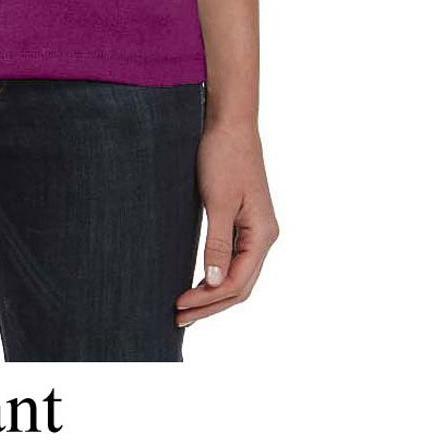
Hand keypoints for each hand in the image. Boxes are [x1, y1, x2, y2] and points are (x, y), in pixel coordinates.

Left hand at [175, 119, 278, 325]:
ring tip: (186, 308)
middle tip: (179, 319)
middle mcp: (264, 236)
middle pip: (240, 285)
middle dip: (210, 305)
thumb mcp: (218, 201)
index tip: (178, 307)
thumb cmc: (224, 156)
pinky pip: (233, 258)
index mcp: (262, 235)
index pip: (236, 283)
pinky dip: (216, 274)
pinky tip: (199, 280)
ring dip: (213, 294)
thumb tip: (213, 283)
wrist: (230, 123)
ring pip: (237, 274)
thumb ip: (217, 243)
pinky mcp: (244, 220)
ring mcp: (255, 229)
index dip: (207, 300)